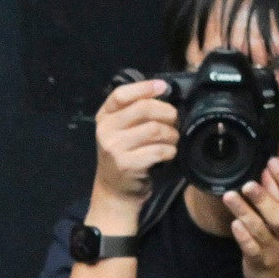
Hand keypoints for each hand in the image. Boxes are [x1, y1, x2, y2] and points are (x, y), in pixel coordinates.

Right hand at [90, 76, 176, 207]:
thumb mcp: (120, 131)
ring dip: (171, 133)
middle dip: (166, 112)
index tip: (163, 87)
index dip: (144, 87)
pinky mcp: (127, 164)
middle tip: (174, 120)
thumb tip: (162, 93)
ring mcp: (115, 148)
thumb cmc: (123, 155)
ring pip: (155, 129)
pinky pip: (158, 150)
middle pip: (143, 109)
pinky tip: (168, 153)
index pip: (121, 95)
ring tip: (172, 139)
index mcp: (104, 117)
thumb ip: (133, 112)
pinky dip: (169, 151)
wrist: (115, 191)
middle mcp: (106, 130)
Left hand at [219, 155, 278, 277]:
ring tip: (230, 197)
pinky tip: (234, 225)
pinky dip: (243, 237)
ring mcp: (276, 251)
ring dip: (245, 213)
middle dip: (263, 199)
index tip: (272, 161)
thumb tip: (267, 169)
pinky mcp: (261, 264)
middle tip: (248, 184)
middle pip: (278, 215)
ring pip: (260, 230)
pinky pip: (252, 249)